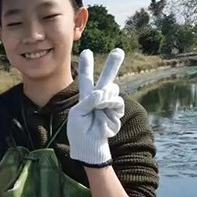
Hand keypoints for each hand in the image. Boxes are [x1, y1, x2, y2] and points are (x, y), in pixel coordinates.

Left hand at [67, 49, 124, 166]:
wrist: (89, 145)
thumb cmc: (79, 131)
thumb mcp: (78, 114)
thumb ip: (89, 100)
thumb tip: (103, 91)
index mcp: (86, 97)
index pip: (86, 79)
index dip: (87, 66)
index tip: (86, 51)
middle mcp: (98, 98)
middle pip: (106, 78)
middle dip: (113, 65)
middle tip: (118, 51)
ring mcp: (108, 104)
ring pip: (112, 89)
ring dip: (104, 97)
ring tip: (99, 109)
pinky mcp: (115, 111)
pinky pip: (116, 102)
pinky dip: (109, 105)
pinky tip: (104, 114)